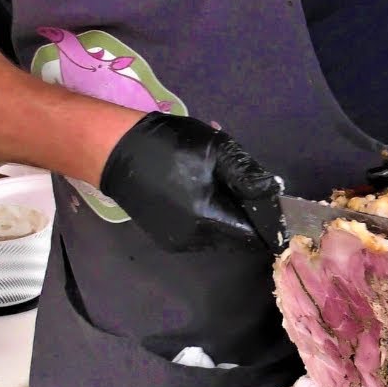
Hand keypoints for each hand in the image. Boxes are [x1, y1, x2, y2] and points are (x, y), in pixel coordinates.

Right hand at [99, 113, 285, 253]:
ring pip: (219, 233)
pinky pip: (200, 231)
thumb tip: (274, 193)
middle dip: (243, 210)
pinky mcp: (165, 238)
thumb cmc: (165, 145)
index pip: (253, 235)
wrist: (113, 149)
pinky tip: (197, 187)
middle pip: (237, 235)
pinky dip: (207, 213)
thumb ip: (247, 175)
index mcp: (206, 220)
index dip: (266, 220)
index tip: (271, 202)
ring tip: (213, 178)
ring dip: (225, 210)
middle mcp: (193, 239)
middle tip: (235, 178)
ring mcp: (177, 241)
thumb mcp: (215, 149)